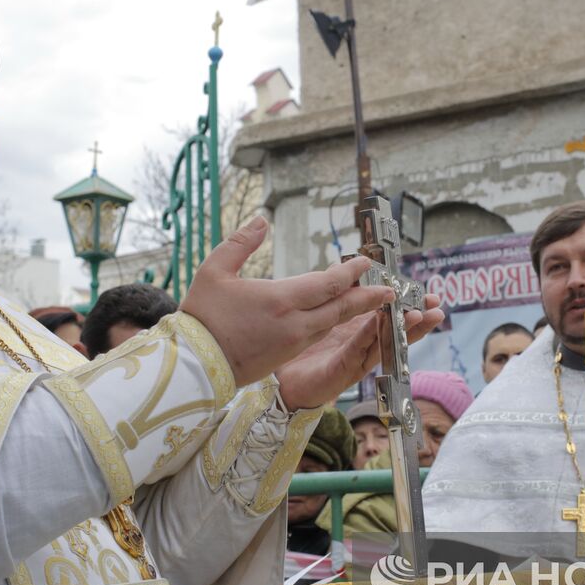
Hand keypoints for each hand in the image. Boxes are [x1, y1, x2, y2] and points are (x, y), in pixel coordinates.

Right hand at [179, 217, 394, 386]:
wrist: (193, 365)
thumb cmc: (203, 316)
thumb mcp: (214, 270)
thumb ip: (241, 242)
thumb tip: (262, 220)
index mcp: (281, 299)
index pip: (329, 283)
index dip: (351, 272)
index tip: (367, 262)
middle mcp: (295, 323)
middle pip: (342, 307)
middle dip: (369, 297)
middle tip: (391, 290)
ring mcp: (294, 343)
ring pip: (332, 323)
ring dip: (354, 311)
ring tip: (370, 300)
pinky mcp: (287, 355)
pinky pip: (318, 335)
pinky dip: (334, 323)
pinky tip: (337, 315)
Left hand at [275, 294, 444, 410]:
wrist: (284, 381)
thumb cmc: (304, 351)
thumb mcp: (324, 318)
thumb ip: (339, 297)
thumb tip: (349, 269)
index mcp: (361, 332)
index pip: (390, 316)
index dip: (409, 305)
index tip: (427, 293)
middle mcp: (363, 346)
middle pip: (396, 331)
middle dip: (417, 319)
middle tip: (436, 306)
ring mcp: (356, 360)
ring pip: (384, 343)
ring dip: (402, 330)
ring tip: (419, 316)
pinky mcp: (341, 371)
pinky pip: (357, 350)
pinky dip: (369, 336)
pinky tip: (378, 323)